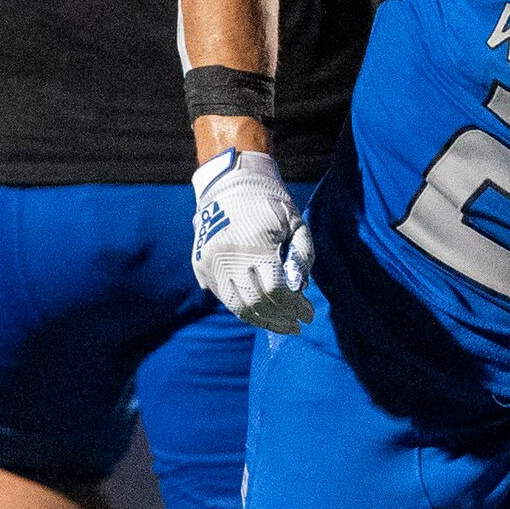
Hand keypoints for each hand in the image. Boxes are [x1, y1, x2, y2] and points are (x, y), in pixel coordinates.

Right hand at [192, 150, 315, 333]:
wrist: (229, 183)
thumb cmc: (270, 203)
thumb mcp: (297, 223)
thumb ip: (303, 256)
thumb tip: (300, 290)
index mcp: (256, 245)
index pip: (276, 291)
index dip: (294, 307)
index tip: (308, 315)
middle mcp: (229, 258)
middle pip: (256, 304)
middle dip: (280, 319)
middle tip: (297, 325)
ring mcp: (211, 263)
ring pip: (237, 306)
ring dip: (261, 320)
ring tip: (281, 324)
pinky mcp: (201, 266)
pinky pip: (224, 297)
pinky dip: (243, 309)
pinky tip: (262, 311)